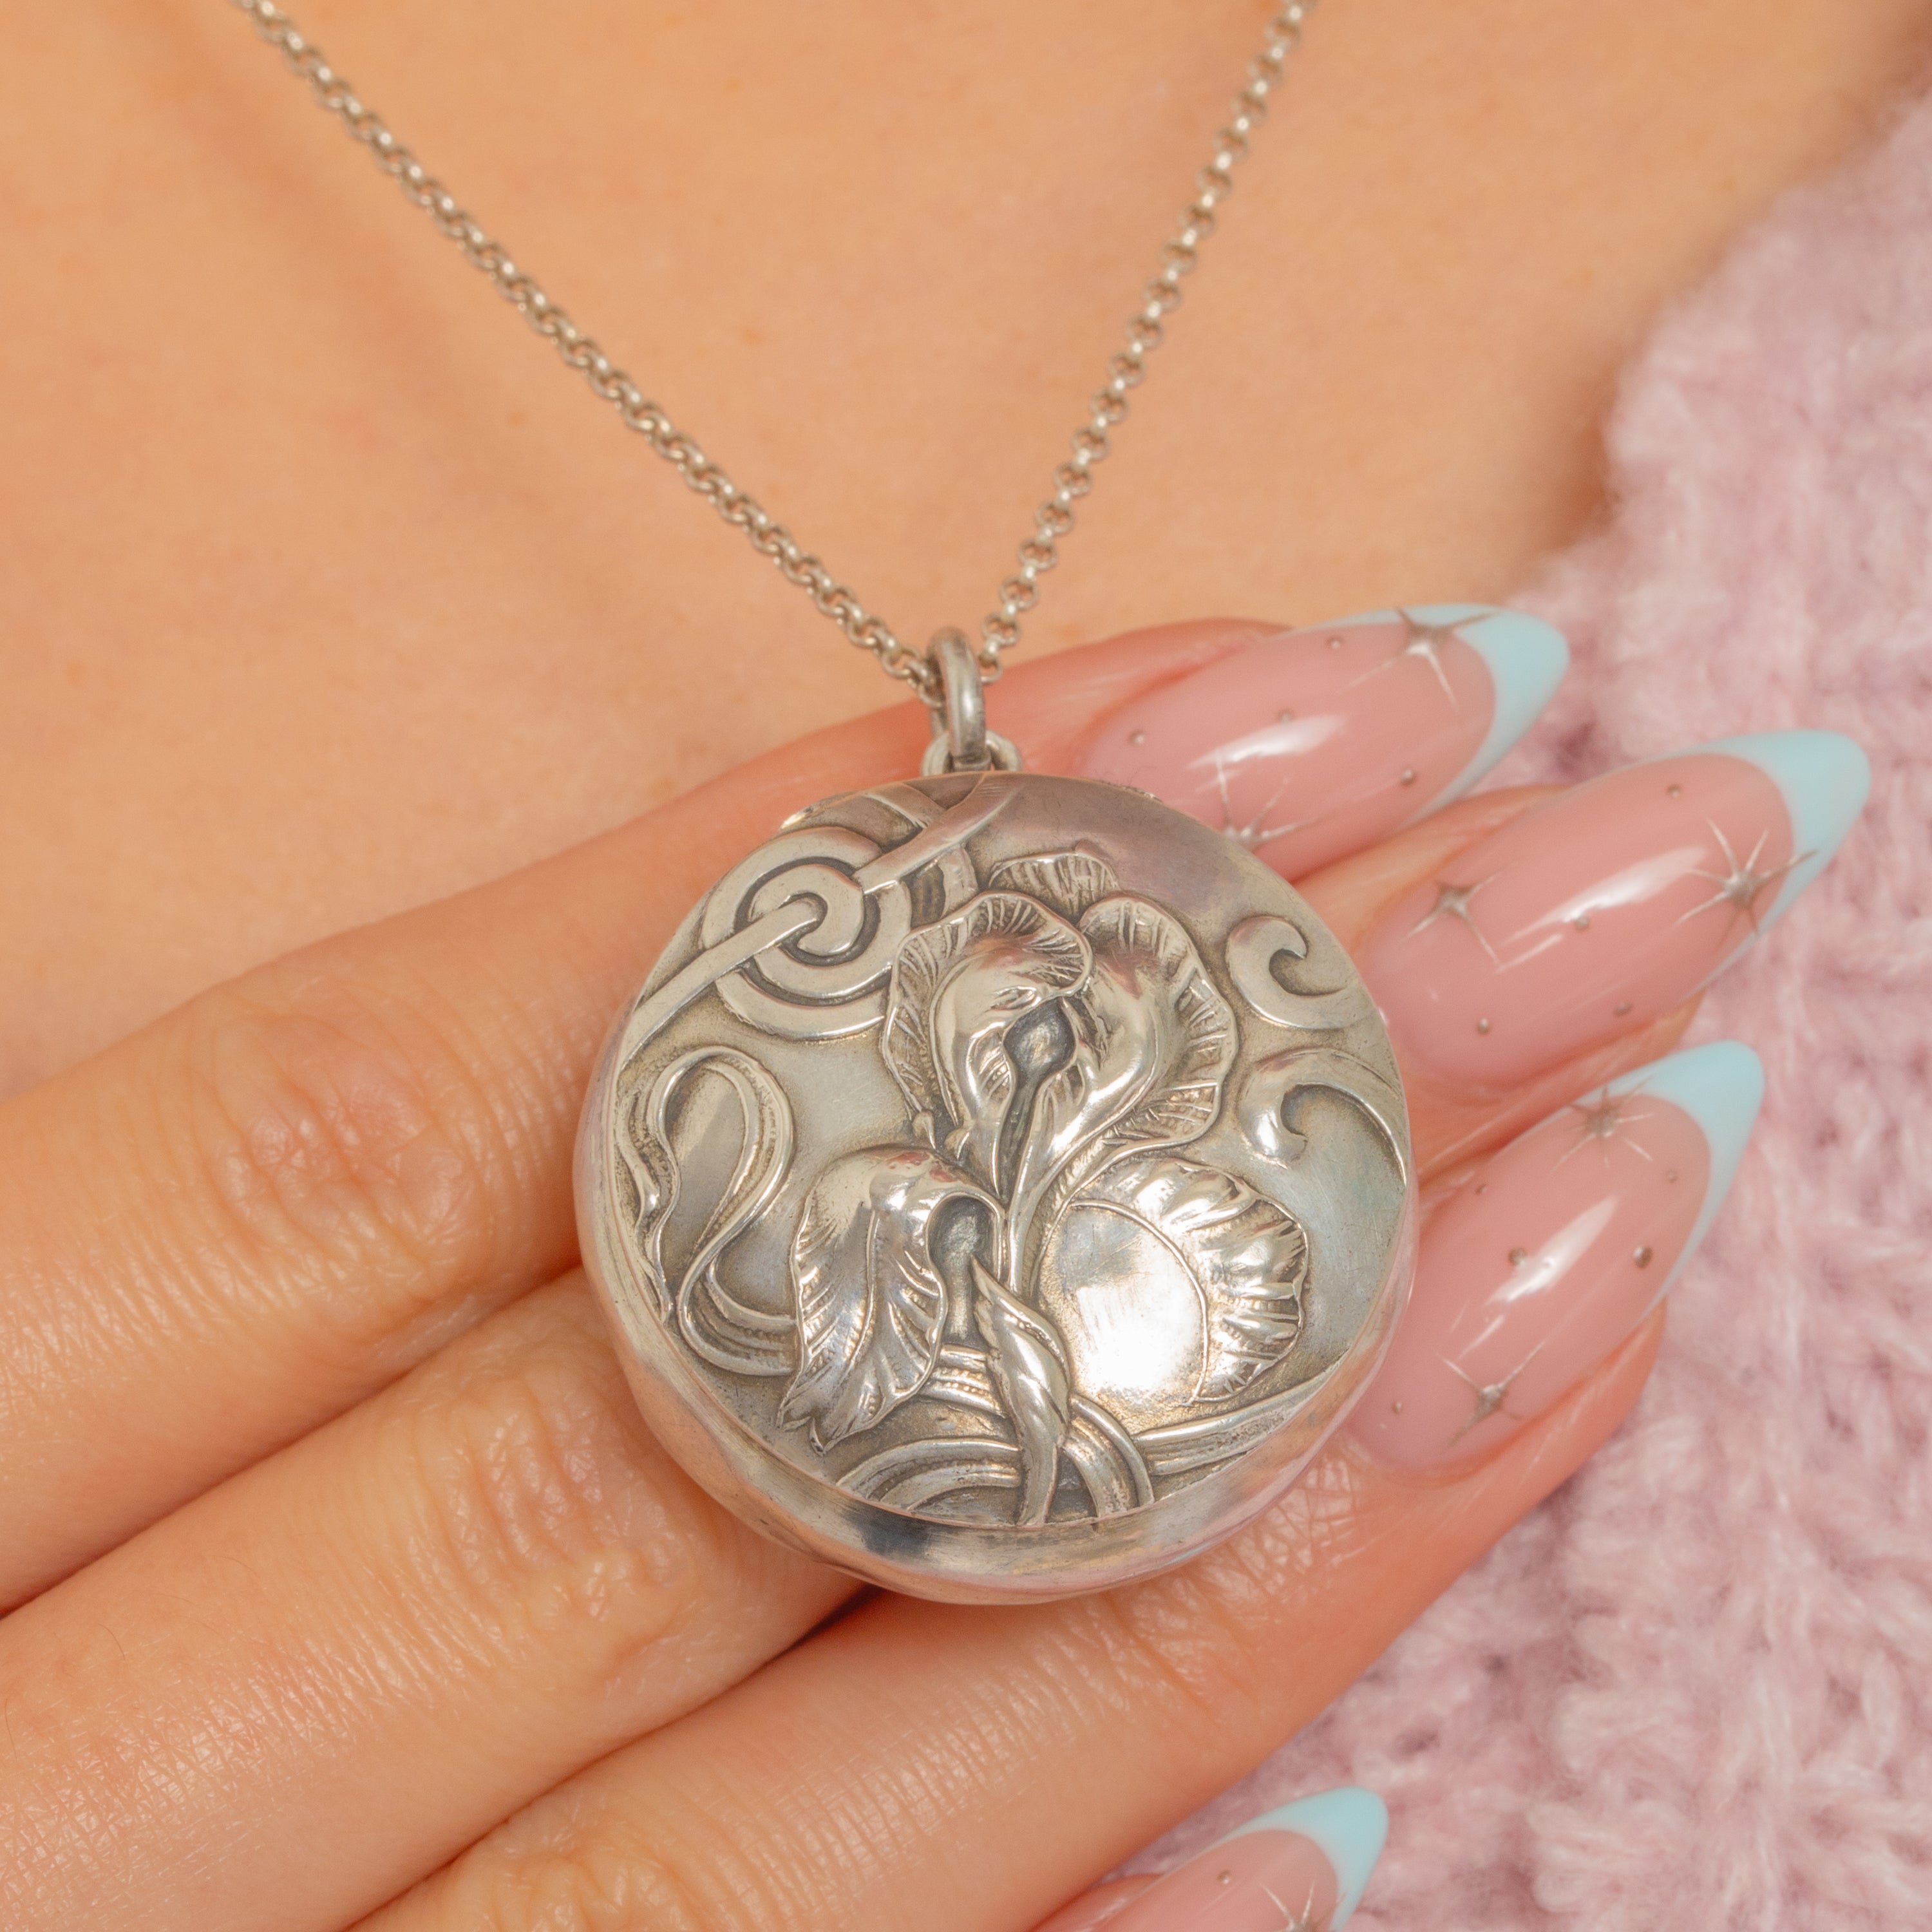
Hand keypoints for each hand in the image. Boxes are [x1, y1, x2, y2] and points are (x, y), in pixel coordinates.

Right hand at [0, 612, 1861, 1930]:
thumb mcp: (21, 1324)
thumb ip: (305, 1197)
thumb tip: (797, 901)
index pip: (372, 1125)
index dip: (800, 878)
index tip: (1251, 696)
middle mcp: (76, 1825)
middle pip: (688, 1410)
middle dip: (1182, 1128)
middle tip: (1588, 893)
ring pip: (781, 1824)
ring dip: (1247, 1508)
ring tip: (1600, 1221)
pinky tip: (1334, 1805)